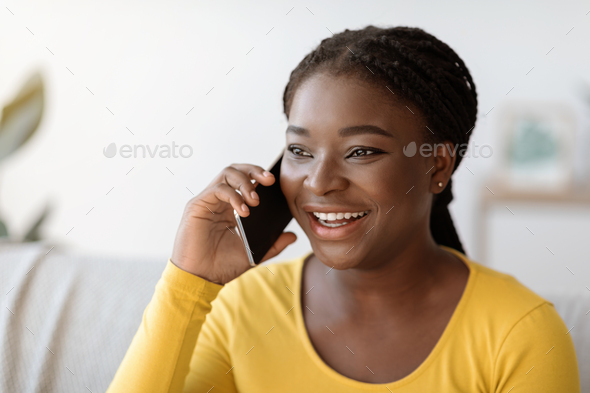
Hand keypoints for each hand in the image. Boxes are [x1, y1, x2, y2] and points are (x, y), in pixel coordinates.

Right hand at [170, 163, 296, 283]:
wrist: (201, 278)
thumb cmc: (222, 265)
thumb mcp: (255, 253)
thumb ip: (274, 244)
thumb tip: (293, 235)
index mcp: (231, 208)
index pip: (246, 181)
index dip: (259, 176)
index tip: (275, 182)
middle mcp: (219, 201)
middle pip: (236, 170)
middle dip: (254, 170)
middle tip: (269, 180)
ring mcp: (208, 201)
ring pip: (227, 174)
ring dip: (245, 182)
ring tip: (256, 201)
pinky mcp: (197, 205)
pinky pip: (217, 189)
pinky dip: (233, 195)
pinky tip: (243, 211)